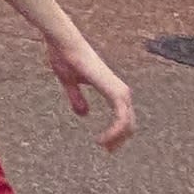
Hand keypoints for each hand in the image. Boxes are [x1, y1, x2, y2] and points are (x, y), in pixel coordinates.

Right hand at [46, 32, 136, 149]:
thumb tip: (84, 114)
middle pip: (129, 124)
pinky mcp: (115, 93)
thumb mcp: (69, 82)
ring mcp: (120, 92)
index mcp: (111, 88)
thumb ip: (77, 97)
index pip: (123, 116)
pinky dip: (115, 133)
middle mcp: (120, 91)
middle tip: (107, 150)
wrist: (64, 43)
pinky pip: (122, 120)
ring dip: (118, 139)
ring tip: (105, 147)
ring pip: (128, 124)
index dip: (116, 132)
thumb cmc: (65, 57)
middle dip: (119, 139)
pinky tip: (103, 140)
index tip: (103, 143)